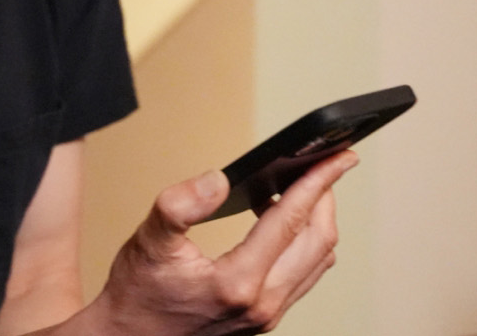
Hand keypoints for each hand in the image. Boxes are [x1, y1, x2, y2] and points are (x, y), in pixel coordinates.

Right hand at [88, 150, 356, 335]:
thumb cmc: (137, 295)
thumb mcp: (148, 242)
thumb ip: (180, 206)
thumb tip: (218, 179)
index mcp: (238, 283)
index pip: (291, 221)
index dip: (317, 183)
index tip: (339, 157)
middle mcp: (263, 303)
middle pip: (318, 242)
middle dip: (326, 198)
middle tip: (327, 164)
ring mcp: (267, 315)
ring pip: (316, 262)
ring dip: (317, 222)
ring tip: (305, 190)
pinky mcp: (264, 319)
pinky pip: (302, 276)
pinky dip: (303, 244)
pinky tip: (282, 225)